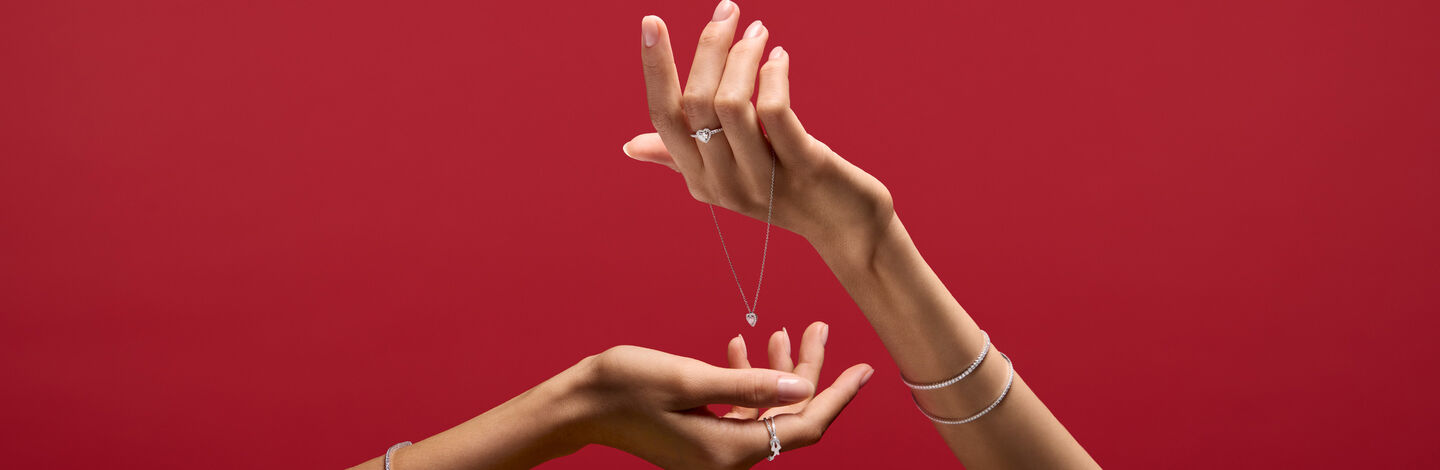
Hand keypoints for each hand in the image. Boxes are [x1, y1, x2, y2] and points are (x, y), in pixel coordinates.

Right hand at [565, 322, 872, 468]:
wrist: (576, 405)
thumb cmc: (624, 386)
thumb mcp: (690, 377)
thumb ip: (749, 384)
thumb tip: (802, 385)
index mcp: (729, 449)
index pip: (805, 425)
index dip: (837, 395)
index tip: (864, 367)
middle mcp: (726, 458)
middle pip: (788, 415)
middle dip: (808, 371)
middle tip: (818, 327)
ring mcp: (712, 451)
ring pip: (766, 410)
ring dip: (776, 371)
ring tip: (782, 330)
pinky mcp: (699, 439)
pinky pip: (739, 412)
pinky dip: (745, 380)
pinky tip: (740, 345)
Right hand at [624, 4, 894, 251]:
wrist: (846, 230)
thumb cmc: (786, 193)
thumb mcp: (729, 176)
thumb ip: (680, 158)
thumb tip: (630, 146)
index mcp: (698, 178)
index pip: (662, 116)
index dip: (654, 67)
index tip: (652, 21)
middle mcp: (723, 182)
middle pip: (697, 102)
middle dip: (710, 47)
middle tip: (729, 13)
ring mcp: (762, 178)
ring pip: (731, 103)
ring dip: (744, 56)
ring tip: (759, 32)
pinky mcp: (803, 168)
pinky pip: (774, 112)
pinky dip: (773, 76)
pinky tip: (779, 59)